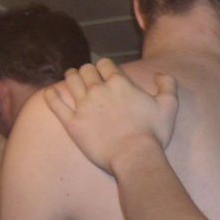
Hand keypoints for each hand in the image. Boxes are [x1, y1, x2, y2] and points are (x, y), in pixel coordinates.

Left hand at [44, 58, 178, 174]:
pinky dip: (51, 95)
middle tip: (87, 76)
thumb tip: (159, 74)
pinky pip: (55, 104)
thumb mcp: (169, 106)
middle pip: (86, 71)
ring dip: (71, 77)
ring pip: (71, 82)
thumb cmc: (153, 133)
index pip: (105, 64)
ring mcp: (83, 106)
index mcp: (119, 83)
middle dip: (87, 71)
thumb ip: (167, 85)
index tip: (105, 71)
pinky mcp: (72, 123)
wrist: (134, 156)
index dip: (104, 66)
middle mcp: (98, 90)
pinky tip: (50, 92)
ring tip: (71, 78)